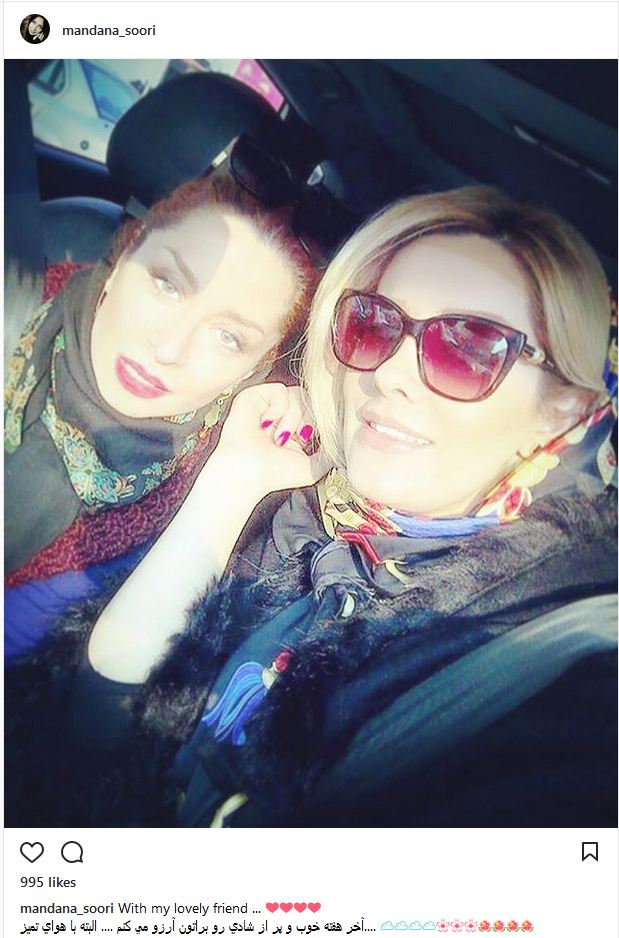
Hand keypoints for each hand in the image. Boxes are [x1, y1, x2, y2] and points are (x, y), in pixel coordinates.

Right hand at [209, 383, 330, 498]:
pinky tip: (266, 424)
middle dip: (306, 420)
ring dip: (292, 419)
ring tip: (278, 438)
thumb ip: (330, 452)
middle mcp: (281, 413)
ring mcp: (268, 404)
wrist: (248, 474)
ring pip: (297, 394)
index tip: (307, 439)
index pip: (315, 409)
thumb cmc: (275, 474)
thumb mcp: (314, 466)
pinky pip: (279, 390)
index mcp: (294, 426)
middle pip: (309, 399)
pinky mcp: (254, 396)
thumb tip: (344, 441)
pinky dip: (278, 409)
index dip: (317, 421)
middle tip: (294, 439)